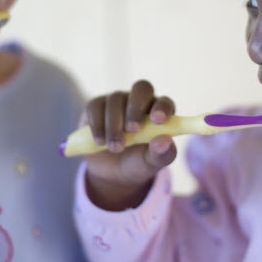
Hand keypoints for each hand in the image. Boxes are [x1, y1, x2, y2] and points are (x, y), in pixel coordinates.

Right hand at [83, 80, 177, 210]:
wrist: (110, 173)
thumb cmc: (137, 163)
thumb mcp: (150, 164)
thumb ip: (161, 154)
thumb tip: (165, 140)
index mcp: (159, 112)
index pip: (164, 102)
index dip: (162, 107)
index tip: (158, 120)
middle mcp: (140, 101)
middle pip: (141, 88)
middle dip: (136, 108)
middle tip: (132, 129)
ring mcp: (117, 101)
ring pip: (116, 100)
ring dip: (114, 125)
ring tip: (115, 148)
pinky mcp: (96, 106)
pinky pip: (95, 106)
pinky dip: (97, 124)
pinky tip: (100, 141)